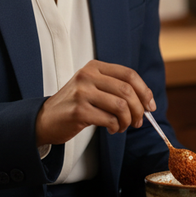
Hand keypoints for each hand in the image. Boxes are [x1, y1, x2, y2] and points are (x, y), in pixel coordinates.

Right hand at [35, 59, 155, 145]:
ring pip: (121, 106)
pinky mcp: (79, 111)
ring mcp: (82, 93)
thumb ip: (115, 88)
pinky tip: (113, 129)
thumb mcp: (92, 87)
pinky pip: (109, 119)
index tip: (150, 106)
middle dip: (138, 109)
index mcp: (95, 67)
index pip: (129, 74)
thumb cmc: (74, 104)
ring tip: (124, 126)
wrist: (45, 119)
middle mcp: (88, 76)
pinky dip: (117, 127)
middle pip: (127, 90)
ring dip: (128, 120)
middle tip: (138, 121)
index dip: (144, 91)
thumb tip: (146, 102)